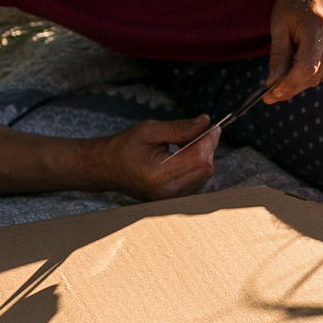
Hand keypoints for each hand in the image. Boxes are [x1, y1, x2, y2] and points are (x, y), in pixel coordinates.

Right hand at [94, 117, 216, 200]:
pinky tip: (183, 157)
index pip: (197, 157)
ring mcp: (170, 199)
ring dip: (202, 157)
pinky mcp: (174, 201)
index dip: (209, 139)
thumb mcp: (149, 130)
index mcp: (157, 173)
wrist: (108, 168)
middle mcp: (166, 191)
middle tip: (197, 131)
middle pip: (205, 167)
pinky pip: (198, 182)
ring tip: (184, 145)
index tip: (214, 125)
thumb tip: (206, 122)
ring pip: (204, 175)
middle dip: (207, 147)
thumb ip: (179, 128)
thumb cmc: (125, 146)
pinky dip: (197, 166)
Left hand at [266, 0, 322, 102]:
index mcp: (319, 27)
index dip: (288, 85)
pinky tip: (303, 61)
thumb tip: (272, 84)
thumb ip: (278, 57)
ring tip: (285, 71)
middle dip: (290, 87)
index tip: (270, 95)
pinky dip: (312, 73)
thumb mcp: (279, 26)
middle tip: (270, 94)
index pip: (306, 68)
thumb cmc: (294, 3)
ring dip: (300, 81)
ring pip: (320, 78)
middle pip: (313, 77)